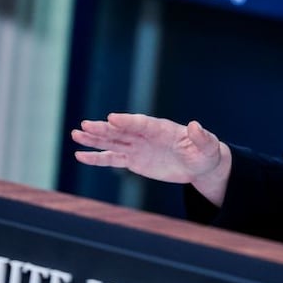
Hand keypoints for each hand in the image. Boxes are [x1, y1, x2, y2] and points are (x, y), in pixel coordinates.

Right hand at [71, 113, 230, 205]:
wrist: (199, 163)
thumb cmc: (204, 152)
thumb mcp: (207, 146)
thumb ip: (201, 137)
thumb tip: (195, 125)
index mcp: (161, 128)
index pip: (141, 123)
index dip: (127, 121)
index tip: (111, 118)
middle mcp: (145, 135)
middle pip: (121, 130)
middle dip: (103, 128)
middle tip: (85, 125)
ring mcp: (137, 147)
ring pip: (112, 142)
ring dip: (94, 139)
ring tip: (75, 135)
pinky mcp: (133, 160)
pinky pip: (112, 158)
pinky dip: (96, 158)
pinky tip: (80, 155)